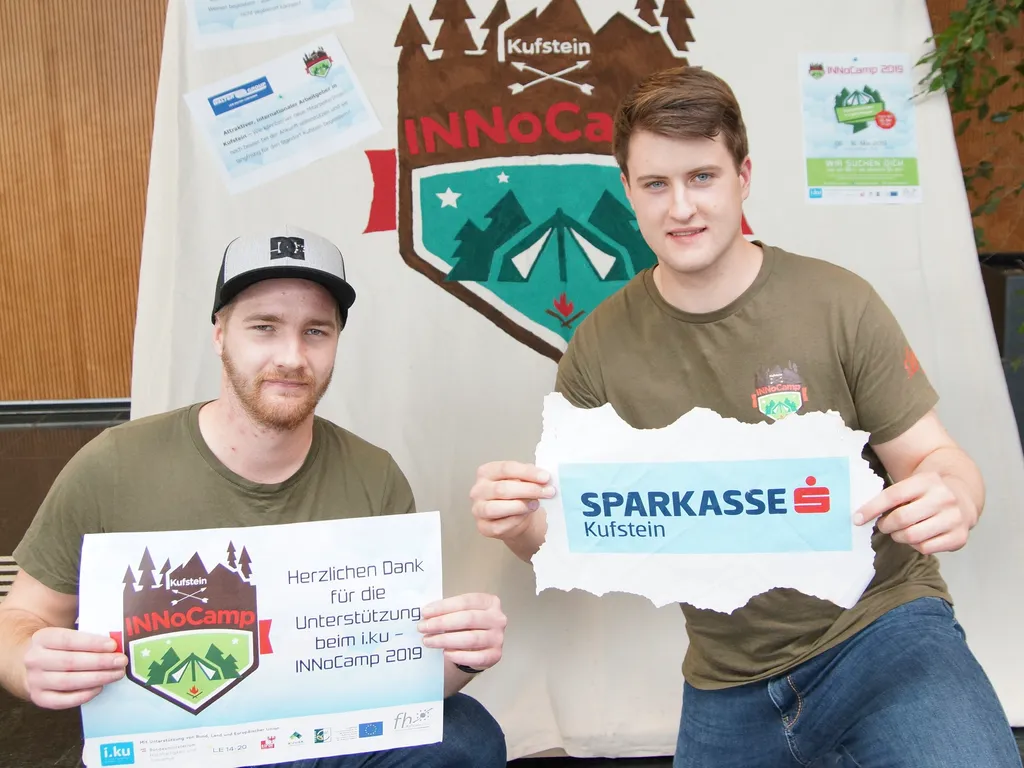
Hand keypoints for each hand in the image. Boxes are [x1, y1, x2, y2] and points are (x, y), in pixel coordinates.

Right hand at [23, 627, 127, 708]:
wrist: (31, 662)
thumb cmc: (59, 645)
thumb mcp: (66, 630)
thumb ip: (87, 630)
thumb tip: (114, 637)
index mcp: (42, 638)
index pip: (67, 640)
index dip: (92, 643)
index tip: (113, 645)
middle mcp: (34, 660)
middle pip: (70, 662)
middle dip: (100, 662)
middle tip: (121, 661)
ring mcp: (35, 681)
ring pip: (68, 682)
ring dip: (97, 678)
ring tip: (117, 674)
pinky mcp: (39, 698)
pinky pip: (63, 701)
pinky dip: (84, 695)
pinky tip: (100, 687)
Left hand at [417, 593, 505, 670]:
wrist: (480, 647)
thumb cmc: (467, 625)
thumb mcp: (461, 612)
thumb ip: (448, 611)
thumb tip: (426, 614)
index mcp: (489, 602)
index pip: (465, 601)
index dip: (444, 606)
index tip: (425, 612)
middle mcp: (497, 618)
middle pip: (468, 619)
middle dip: (442, 623)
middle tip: (423, 627)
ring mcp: (498, 638)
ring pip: (470, 638)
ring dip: (445, 640)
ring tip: (428, 641)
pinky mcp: (495, 655)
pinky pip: (476, 657)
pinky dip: (458, 655)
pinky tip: (445, 653)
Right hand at [470, 461, 554, 540]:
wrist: (515, 519)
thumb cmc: (517, 496)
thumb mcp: (523, 481)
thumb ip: (530, 477)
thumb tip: (544, 478)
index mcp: (486, 472)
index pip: (506, 468)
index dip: (527, 473)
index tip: (545, 477)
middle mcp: (478, 490)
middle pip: (502, 488)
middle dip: (529, 490)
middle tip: (548, 492)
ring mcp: (478, 509)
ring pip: (496, 508)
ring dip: (520, 506)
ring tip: (535, 504)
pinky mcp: (483, 527)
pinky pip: (499, 525)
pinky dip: (515, 521)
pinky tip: (525, 516)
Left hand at [854, 471, 976, 554]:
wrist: (963, 496)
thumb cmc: (926, 493)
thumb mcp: (912, 484)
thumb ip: (890, 496)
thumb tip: (859, 516)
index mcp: (927, 480)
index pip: (892, 496)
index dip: (871, 509)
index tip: (856, 519)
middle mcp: (944, 498)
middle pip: (901, 519)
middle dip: (886, 525)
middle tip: (883, 525)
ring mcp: (954, 518)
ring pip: (912, 536)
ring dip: (898, 537)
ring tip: (899, 531)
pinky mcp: (959, 537)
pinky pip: (925, 548)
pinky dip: (915, 546)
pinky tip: (917, 537)